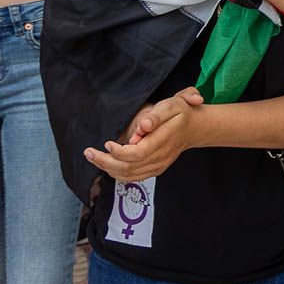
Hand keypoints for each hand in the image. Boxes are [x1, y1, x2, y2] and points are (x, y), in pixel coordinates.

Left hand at [83, 87, 204, 182]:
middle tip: (88, 152)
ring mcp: (157, 165)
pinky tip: (107, 165)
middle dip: (104, 162)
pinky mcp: (154, 169)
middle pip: (128, 168)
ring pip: (128, 175)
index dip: (119, 152)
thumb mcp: (172, 105)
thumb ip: (156, 116)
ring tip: (93, 157)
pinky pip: (133, 178)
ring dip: (108, 169)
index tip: (107, 143)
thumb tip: (143, 126)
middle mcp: (160, 157)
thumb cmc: (181, 113)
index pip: (137, 154)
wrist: (194, 128)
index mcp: (163, 141)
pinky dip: (117, 174)